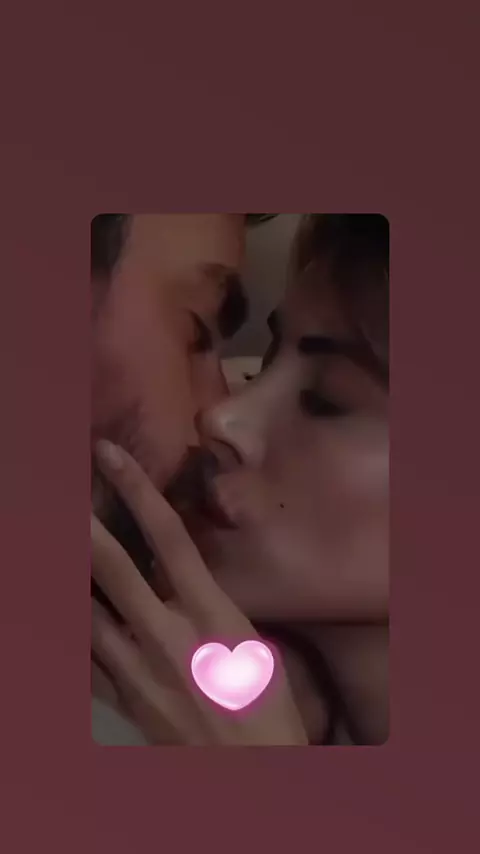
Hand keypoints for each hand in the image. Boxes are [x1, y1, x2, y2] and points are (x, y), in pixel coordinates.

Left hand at [91, 441, 307, 745]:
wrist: (253, 773)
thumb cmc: (265, 704)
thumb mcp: (248, 641)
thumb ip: (208, 603)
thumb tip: (178, 573)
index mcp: (211, 616)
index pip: (170, 540)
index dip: (137, 492)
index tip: (109, 457)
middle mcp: (168, 637)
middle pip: (113, 570)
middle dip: (83, 525)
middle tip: (62, 491)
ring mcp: (138, 672)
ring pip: (85, 614)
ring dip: (69, 577)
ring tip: (58, 548)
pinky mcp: (122, 701)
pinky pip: (83, 660)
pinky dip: (72, 632)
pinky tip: (67, 613)